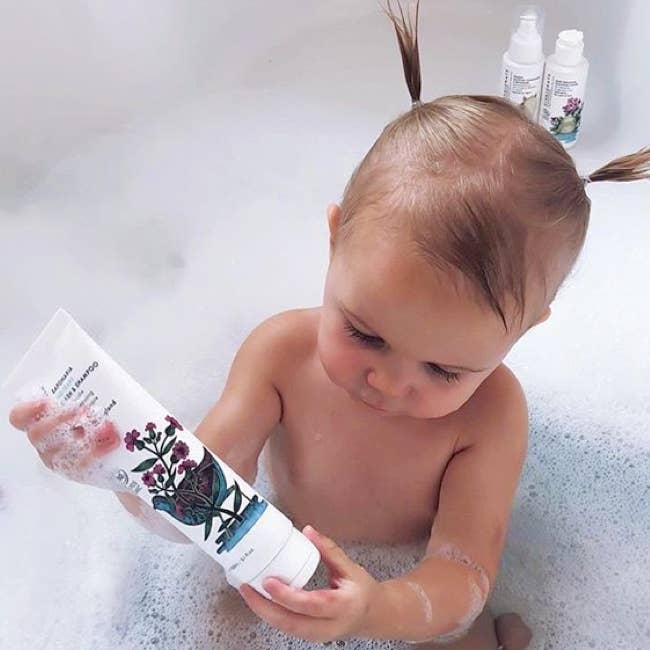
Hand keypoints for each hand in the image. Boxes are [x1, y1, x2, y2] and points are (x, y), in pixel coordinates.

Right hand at [8, 398, 120, 486]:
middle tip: (84, 409)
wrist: (120, 452)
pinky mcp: (77, 471)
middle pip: (37, 434)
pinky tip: (112, 440)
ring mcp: (59, 459)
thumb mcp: (94, 402)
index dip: (27, 410)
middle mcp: (45, 442)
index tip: (47, 401)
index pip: (20, 417)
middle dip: (60, 419)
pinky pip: (82, 465)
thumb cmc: (101, 420)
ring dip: (85, 436)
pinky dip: (99, 450)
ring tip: (107, 425)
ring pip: (61, 451)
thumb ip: (90, 393)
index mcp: (43, 421)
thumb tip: (104, 374)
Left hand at [239, 525, 380, 641]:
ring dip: (263, 611)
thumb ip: (329, 550)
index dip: (286, 595)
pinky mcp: (309, 635)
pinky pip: (286, 627)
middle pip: (290, 622)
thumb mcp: (350, 567)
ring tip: (247, 591)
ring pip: (285, 628)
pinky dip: (271, 614)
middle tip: (246, 587)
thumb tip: (308, 531)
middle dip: (264, 607)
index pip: (309, 604)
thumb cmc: (362, 591)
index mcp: (341, 606)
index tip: (268, 580)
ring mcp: (317, 635)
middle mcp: (328, 626)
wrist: (373, 616)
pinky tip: (260, 600)